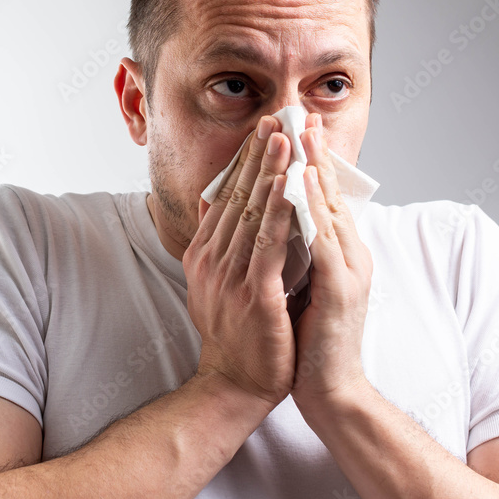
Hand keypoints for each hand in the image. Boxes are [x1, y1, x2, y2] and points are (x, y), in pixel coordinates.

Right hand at [183, 115, 296, 408]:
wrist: (237, 382)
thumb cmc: (235, 332)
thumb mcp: (214, 282)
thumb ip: (214, 242)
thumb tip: (211, 204)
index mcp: (204, 253)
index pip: (227, 196)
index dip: (246, 159)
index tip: (264, 128)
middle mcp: (212, 259)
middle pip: (238, 196)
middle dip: (259, 154)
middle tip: (276, 117)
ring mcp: (230, 276)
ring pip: (253, 213)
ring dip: (271, 172)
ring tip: (287, 139)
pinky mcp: (253, 294)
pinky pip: (269, 244)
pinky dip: (281, 212)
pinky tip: (293, 188)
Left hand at [290, 113, 372, 409]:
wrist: (327, 389)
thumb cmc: (306, 339)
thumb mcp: (297, 286)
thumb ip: (289, 253)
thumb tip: (266, 221)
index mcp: (338, 254)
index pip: (321, 198)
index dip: (306, 162)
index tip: (291, 128)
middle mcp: (349, 256)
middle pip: (328, 194)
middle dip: (310, 153)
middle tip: (296, 115)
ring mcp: (348, 270)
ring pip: (327, 209)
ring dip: (311, 169)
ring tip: (298, 135)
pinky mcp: (341, 289)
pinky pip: (323, 240)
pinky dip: (310, 210)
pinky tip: (297, 186)